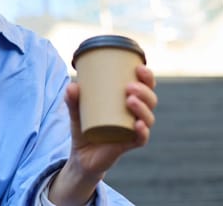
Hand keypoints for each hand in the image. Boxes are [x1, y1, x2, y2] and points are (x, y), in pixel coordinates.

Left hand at [49, 65, 157, 205]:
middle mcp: (136, 115)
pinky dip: (142, 132)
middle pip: (150, 101)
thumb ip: (72, 99)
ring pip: (148, 118)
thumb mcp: (76, 111)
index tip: (139, 67)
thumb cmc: (84, 127)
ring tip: (130, 100)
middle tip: (129, 86)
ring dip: (143, 108)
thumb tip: (72, 86)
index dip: (147, 77)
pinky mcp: (128, 145)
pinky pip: (141, 139)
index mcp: (128, 102)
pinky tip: (138, 125)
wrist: (81, 156)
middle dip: (144, 91)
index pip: (145, 87)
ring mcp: (133, 130)